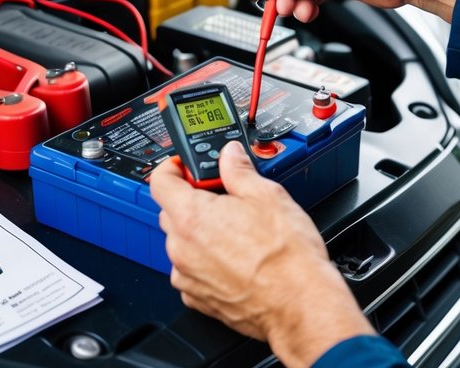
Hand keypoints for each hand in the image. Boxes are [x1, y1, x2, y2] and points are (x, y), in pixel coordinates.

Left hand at [150, 141, 373, 366]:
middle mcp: (182, 248)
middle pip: (170, 211)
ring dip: (200, 233)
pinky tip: (236, 259)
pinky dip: (205, 262)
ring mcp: (188, 276)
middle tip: (224, 197)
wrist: (299, 304)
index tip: (188, 167)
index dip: (173, 168)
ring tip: (237, 232)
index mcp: (192, 216)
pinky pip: (191, 271)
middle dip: (192, 200)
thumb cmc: (286, 256)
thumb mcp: (268, 195)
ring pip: (182, 243)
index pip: (160, 180)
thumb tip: (230, 155)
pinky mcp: (198, 299)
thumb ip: (239, 170)